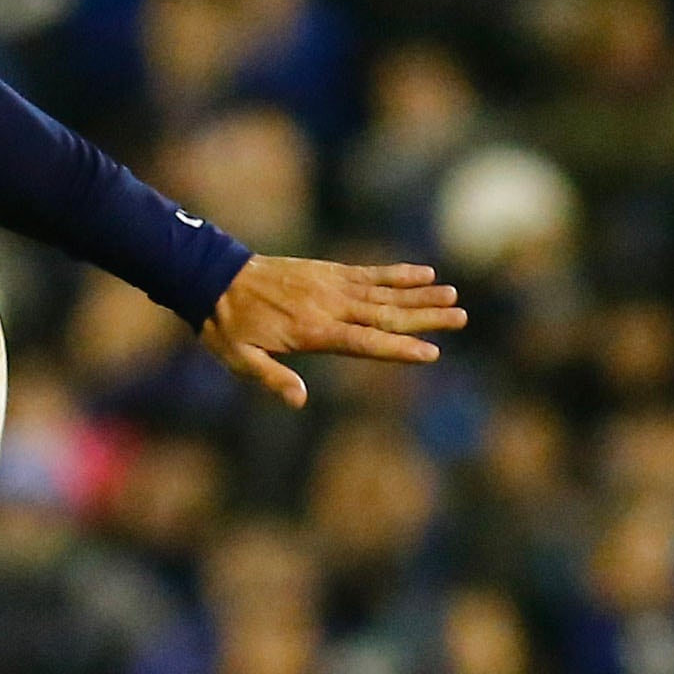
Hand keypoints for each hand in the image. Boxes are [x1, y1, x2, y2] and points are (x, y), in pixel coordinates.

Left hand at [199, 257, 468, 408]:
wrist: (213, 276)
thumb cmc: (226, 325)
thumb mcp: (240, 358)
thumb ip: (272, 378)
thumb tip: (300, 402)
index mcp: (313, 331)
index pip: (364, 342)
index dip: (398, 349)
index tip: (432, 353)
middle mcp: (328, 306)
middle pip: (385, 314)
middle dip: (424, 318)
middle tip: (461, 317)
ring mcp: (330, 285)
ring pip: (383, 292)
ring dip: (420, 295)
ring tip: (453, 295)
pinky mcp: (327, 271)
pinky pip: (368, 272)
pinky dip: (396, 273)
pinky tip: (423, 272)